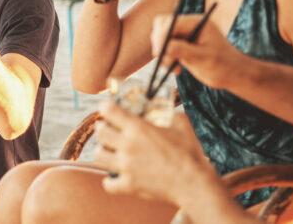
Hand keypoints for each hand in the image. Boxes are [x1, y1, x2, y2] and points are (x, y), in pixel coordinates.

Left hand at [94, 101, 209, 203]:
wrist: (194, 183)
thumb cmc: (190, 153)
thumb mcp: (182, 125)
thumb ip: (170, 113)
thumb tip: (167, 108)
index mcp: (138, 127)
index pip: (108, 110)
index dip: (106, 108)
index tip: (108, 110)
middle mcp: (127, 145)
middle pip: (100, 132)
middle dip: (103, 129)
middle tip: (109, 130)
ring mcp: (126, 166)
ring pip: (99, 156)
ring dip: (103, 152)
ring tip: (111, 153)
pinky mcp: (129, 185)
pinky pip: (108, 184)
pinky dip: (110, 182)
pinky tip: (115, 178)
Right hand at [150, 14, 245, 89]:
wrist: (233, 74)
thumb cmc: (223, 66)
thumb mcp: (203, 58)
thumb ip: (183, 50)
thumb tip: (164, 47)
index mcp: (197, 22)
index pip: (171, 22)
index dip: (162, 35)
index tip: (160, 52)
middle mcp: (189, 26)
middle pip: (163, 26)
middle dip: (160, 43)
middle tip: (163, 59)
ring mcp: (185, 35)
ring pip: (162, 38)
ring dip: (164, 54)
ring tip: (175, 69)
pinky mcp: (182, 46)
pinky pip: (166, 48)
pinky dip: (167, 59)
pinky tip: (177, 70)